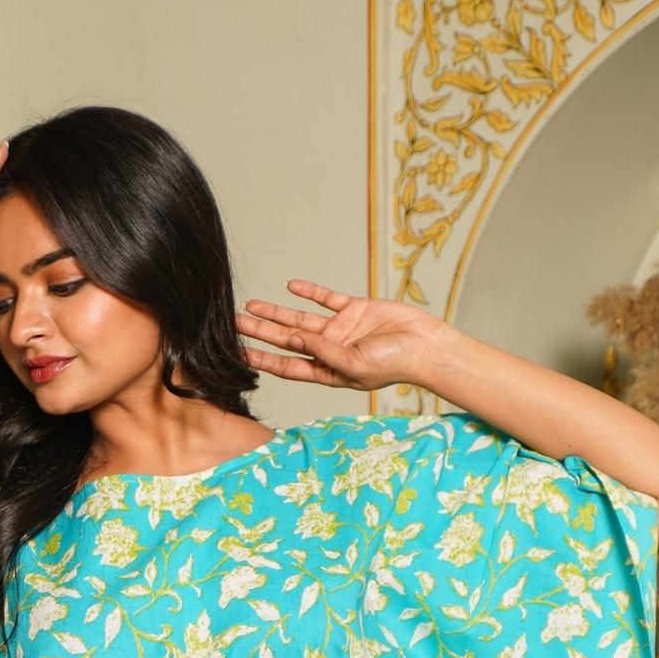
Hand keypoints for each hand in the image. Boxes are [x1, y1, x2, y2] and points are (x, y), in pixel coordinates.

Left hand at [237, 281, 450, 389]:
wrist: (425, 345)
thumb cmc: (394, 364)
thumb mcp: (354, 365)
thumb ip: (324, 353)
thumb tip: (295, 340)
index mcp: (327, 370)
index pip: (286, 366)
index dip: (261, 360)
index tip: (237, 355)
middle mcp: (329, 350)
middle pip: (286, 341)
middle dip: (259, 333)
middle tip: (233, 323)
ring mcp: (341, 329)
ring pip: (299, 319)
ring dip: (275, 312)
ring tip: (249, 306)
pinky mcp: (355, 309)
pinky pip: (326, 299)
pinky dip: (309, 292)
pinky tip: (290, 286)